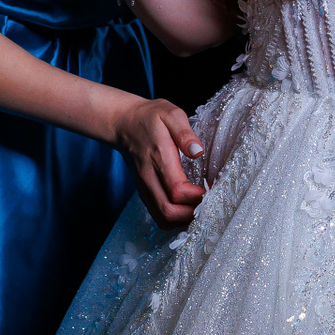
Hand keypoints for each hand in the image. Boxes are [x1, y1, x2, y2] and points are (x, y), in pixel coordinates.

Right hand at [112, 96, 206, 228]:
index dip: (196, 196)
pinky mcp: (144, 192)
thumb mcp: (170, 114)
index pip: (177, 190)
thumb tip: (198, 152)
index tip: (211, 188)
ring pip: (162, 218)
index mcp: (159, 158)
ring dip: (183, 220)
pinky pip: (158, 216)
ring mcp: (144, 188)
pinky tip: (188, 209)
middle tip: (209, 203)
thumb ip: (185, 132)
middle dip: (192, 214)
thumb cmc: (150, 117)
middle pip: (168, 211)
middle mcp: (149, 178)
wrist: (123, 123)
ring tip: (200, 207)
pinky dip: (174, 219)